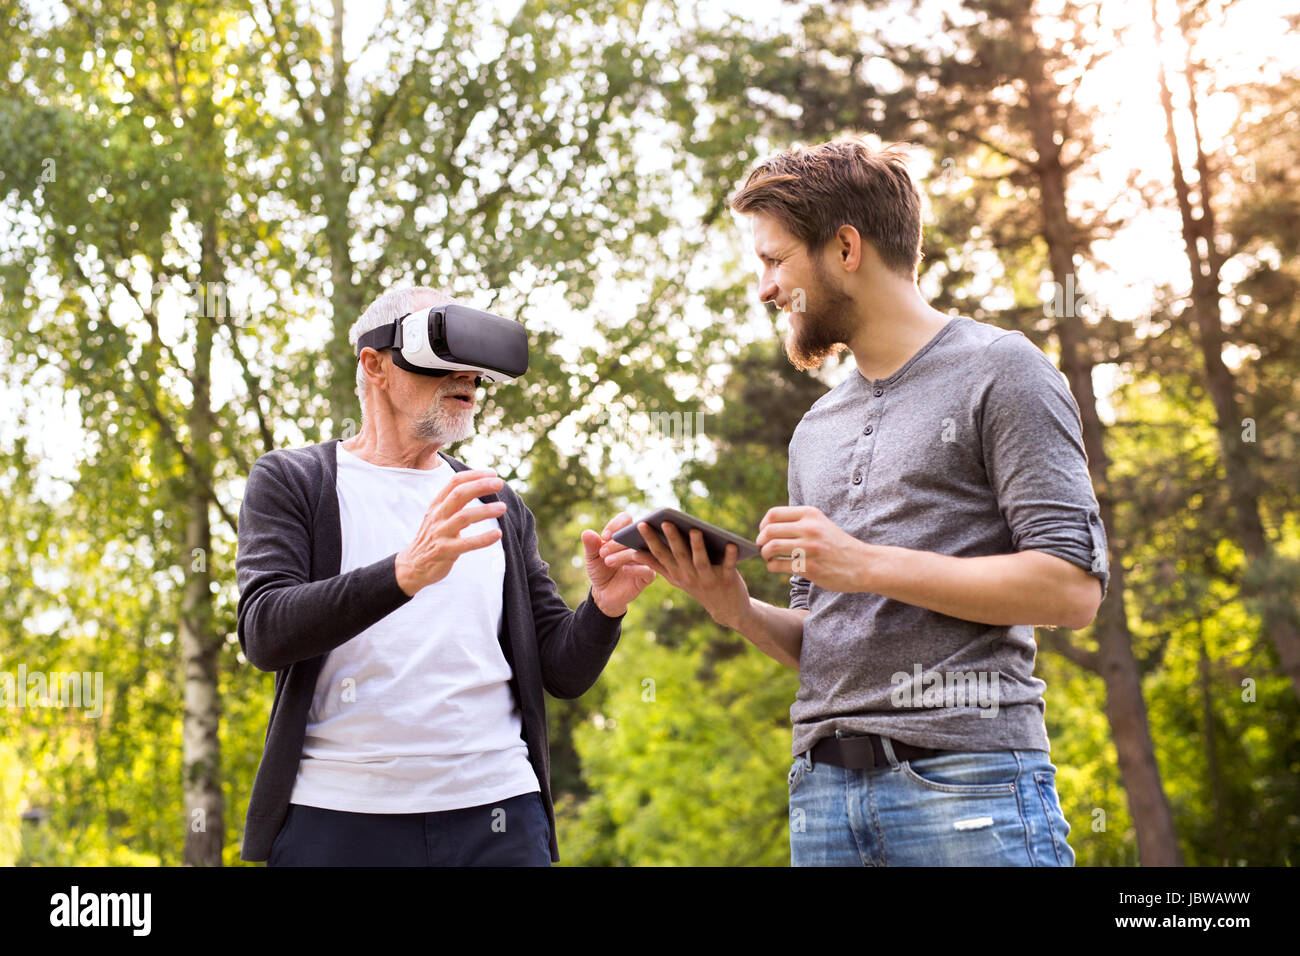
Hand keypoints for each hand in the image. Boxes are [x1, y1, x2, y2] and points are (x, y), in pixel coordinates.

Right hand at [394, 469, 506, 595]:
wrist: (413, 565)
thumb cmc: (433, 537)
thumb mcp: (440, 515)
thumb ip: (455, 502)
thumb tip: (481, 485)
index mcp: (437, 504)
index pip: (454, 482)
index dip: (474, 475)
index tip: (493, 474)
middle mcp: (438, 515)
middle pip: (459, 494)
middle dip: (480, 486)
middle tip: (499, 483)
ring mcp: (440, 533)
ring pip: (463, 517)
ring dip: (485, 511)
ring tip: (503, 508)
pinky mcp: (444, 551)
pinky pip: (466, 544)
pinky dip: (483, 539)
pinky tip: (498, 534)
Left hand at [582, 512, 655, 616]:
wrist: (604, 593)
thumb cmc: (600, 570)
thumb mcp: (592, 557)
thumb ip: (591, 545)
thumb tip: (587, 533)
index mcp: (625, 535)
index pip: (626, 519)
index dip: (616, 525)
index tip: (604, 537)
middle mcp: (637, 544)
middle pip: (634, 534)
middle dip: (617, 542)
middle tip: (602, 553)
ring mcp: (644, 559)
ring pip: (640, 551)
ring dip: (623, 555)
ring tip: (607, 561)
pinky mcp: (647, 576)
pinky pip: (648, 570)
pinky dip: (636, 568)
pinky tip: (624, 570)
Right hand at [601, 520, 750, 628]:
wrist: (727, 609)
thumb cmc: (699, 586)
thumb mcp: (676, 578)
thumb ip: (657, 565)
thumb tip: (635, 553)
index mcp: (676, 574)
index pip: (660, 554)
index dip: (650, 540)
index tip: (642, 524)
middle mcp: (690, 577)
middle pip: (679, 555)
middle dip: (672, 538)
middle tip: (665, 522)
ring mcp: (708, 579)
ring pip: (701, 561)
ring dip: (698, 546)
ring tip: (695, 530)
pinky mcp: (727, 579)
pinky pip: (728, 566)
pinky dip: (730, 556)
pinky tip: (731, 543)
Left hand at [756, 506, 870, 592]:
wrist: (863, 564)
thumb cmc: (838, 545)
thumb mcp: (821, 524)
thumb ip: (799, 522)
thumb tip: (768, 527)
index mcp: (811, 514)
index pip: (774, 514)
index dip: (763, 525)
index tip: (764, 533)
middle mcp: (810, 528)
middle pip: (769, 531)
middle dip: (760, 541)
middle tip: (762, 547)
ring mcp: (810, 548)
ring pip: (771, 548)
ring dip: (764, 554)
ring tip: (768, 558)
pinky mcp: (810, 567)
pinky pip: (779, 565)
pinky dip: (772, 567)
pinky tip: (776, 567)